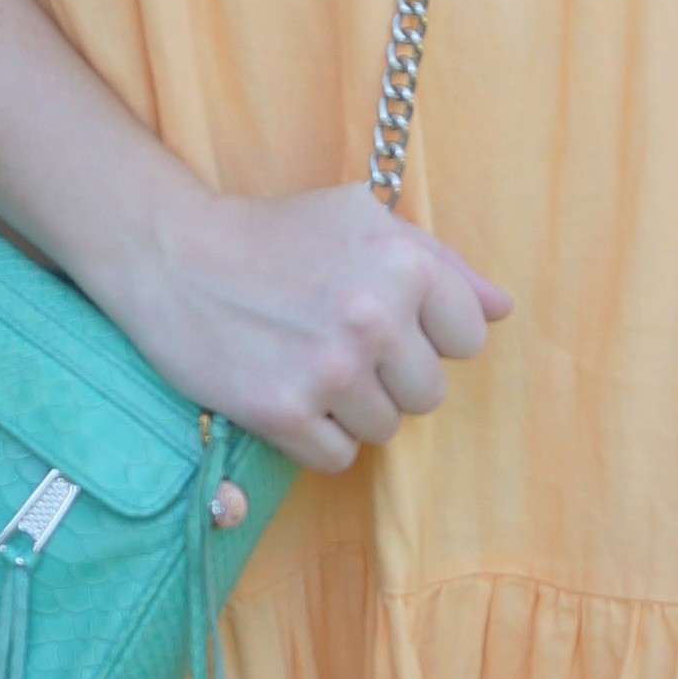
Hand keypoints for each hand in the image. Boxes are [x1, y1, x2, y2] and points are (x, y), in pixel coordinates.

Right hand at [102, 182, 511, 473]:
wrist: (175, 256)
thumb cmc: (277, 236)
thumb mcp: (363, 220)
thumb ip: (442, 265)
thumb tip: (503, 310)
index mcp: (404, 264)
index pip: (469, 339)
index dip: (428, 335)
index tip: (384, 320)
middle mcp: (374, 316)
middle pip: (428, 395)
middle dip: (390, 377)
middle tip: (337, 343)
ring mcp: (329, 369)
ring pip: (385, 430)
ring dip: (352, 410)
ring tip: (308, 365)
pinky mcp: (284, 412)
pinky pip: (338, 458)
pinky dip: (315, 438)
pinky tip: (287, 392)